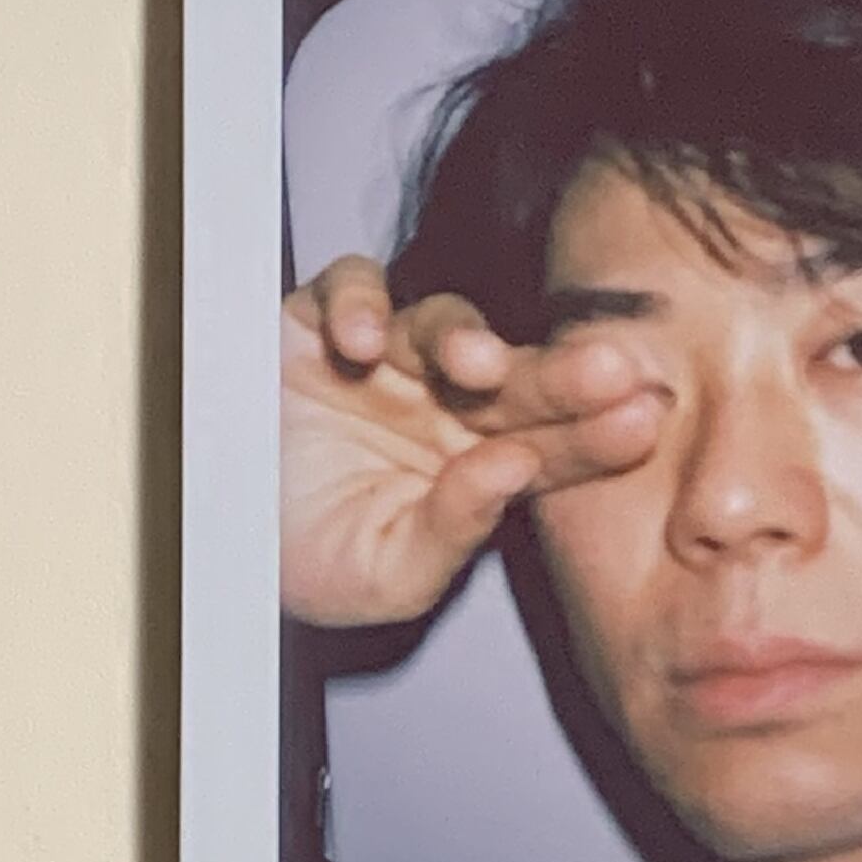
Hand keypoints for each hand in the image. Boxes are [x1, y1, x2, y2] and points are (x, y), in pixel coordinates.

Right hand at [279, 256, 668, 628]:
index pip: (552, 441)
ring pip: (442, 321)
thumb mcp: (389, 575)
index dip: (596, 431)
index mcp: (478, 461)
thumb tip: (513, 470)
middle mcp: (442, 402)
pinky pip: (349, 286)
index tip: (641, 420)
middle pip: (516, 374)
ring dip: (465, 336)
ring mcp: (387, 361)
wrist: (220, 544)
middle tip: (606, 370)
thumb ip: (454, 530)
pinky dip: (358, 302)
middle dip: (560, 372)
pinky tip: (364, 341)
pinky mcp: (320, 324)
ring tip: (475, 363)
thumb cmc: (309, 563)